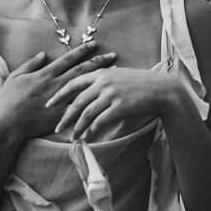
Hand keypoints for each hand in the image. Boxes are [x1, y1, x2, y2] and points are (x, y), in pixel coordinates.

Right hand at [0, 41, 116, 143]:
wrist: (6, 124)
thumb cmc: (7, 100)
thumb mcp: (15, 76)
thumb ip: (30, 64)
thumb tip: (43, 54)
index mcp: (45, 74)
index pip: (67, 59)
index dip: (82, 51)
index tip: (94, 44)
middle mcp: (55, 85)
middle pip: (81, 71)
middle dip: (98, 62)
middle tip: (113, 56)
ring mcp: (59, 101)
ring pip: (84, 89)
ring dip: (100, 81)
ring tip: (114, 75)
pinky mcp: (60, 116)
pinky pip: (79, 110)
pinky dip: (92, 105)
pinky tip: (104, 101)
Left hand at [47, 65, 177, 139]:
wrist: (161, 90)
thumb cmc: (140, 84)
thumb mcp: (118, 76)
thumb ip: (102, 80)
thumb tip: (88, 90)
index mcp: (100, 73)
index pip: (73, 83)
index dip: (59, 95)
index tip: (49, 105)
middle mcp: (103, 82)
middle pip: (77, 101)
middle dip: (65, 116)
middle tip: (57, 128)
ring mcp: (111, 94)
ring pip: (87, 113)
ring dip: (78, 127)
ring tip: (73, 137)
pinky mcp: (120, 106)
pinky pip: (101, 121)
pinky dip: (93, 130)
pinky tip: (88, 137)